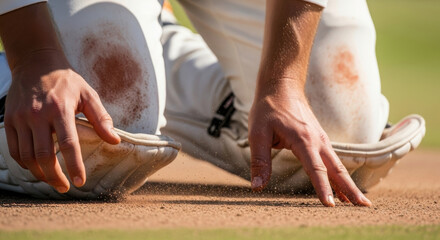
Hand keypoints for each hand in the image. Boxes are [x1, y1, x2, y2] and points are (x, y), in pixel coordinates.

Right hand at [4, 49, 119, 192]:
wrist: (36, 63)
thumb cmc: (67, 81)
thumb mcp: (89, 95)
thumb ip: (102, 119)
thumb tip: (115, 141)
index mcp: (60, 109)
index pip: (69, 144)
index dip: (74, 166)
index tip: (80, 182)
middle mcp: (38, 115)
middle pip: (44, 155)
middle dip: (55, 176)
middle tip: (65, 188)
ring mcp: (20, 118)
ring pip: (27, 156)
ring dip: (40, 173)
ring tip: (53, 180)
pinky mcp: (9, 120)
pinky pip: (14, 149)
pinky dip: (25, 163)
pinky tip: (37, 168)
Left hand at [248, 86, 371, 206]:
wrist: (281, 86)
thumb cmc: (268, 108)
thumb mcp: (257, 133)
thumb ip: (259, 161)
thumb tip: (257, 187)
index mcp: (303, 139)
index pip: (316, 168)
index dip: (323, 187)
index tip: (330, 205)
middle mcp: (317, 140)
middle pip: (336, 169)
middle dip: (350, 189)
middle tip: (364, 206)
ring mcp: (321, 139)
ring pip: (337, 165)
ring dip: (348, 184)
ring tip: (360, 203)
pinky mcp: (319, 139)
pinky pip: (332, 160)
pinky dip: (340, 175)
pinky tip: (342, 187)